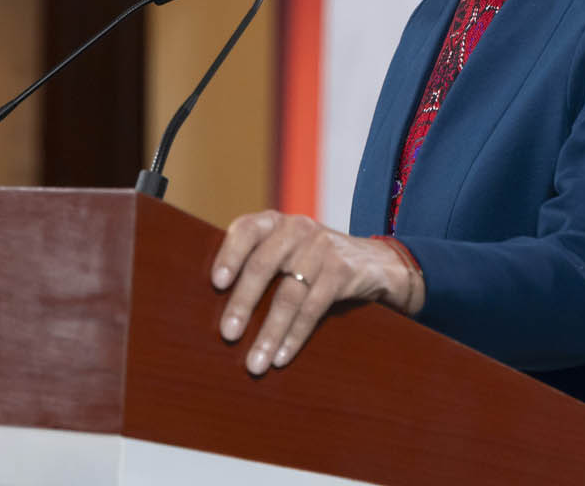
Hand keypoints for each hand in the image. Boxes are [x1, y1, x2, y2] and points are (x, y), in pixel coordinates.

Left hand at [210, 211, 421, 375]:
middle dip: (243, 304)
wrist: (374, 262)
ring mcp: (322, 248)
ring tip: (255, 362)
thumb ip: (256, 261)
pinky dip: (295, 336)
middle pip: (263, 266)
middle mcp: (297, 229)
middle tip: (228, 335)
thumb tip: (210, 303)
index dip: (229, 255)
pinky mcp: (342, 271)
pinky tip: (282, 356)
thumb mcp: (286, 250)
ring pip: (289, 294)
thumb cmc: (312, 261)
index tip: (216, 283)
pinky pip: (314, 308)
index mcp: (274, 222)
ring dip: (269, 332)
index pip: (246, 230)